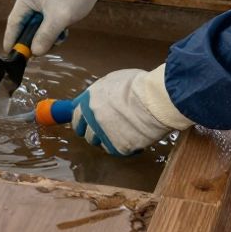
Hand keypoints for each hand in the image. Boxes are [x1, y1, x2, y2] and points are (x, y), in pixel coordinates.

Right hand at [4, 0, 129, 54]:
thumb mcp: (59, 19)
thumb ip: (45, 37)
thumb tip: (35, 52)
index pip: (14, 22)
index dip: (12, 40)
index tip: (11, 55)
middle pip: (25, 26)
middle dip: (34, 39)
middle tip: (38, 53)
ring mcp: (40, 1)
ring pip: (37, 26)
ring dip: (47, 36)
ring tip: (59, 37)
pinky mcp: (49, 5)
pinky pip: (46, 23)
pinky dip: (53, 31)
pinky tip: (64, 31)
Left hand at [71, 65, 193, 155]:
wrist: (154, 99)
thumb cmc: (138, 86)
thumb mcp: (112, 81)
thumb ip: (100, 94)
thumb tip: (98, 99)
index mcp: (88, 101)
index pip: (75, 117)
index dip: (82, 120)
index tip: (85, 123)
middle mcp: (91, 118)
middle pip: (85, 133)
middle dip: (93, 132)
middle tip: (107, 129)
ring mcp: (103, 133)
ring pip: (99, 143)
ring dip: (108, 139)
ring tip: (124, 131)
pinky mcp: (117, 147)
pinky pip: (115, 150)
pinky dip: (124, 146)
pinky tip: (134, 137)